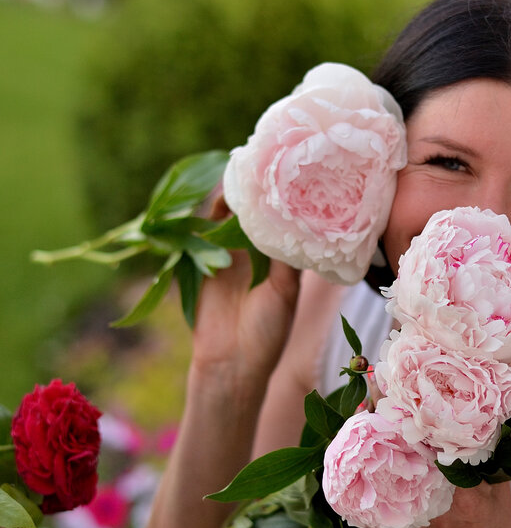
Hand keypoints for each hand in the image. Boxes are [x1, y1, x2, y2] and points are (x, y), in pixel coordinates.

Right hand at [190, 194, 300, 386]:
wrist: (231, 362)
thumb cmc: (267, 331)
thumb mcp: (284, 291)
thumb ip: (284, 257)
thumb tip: (292, 219)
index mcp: (279, 261)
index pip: (282, 222)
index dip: (284, 200)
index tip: (289, 176)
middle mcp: (254, 255)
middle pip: (255, 214)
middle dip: (258, 192)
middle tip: (262, 165)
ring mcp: (228, 257)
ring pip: (230, 218)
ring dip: (235, 198)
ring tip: (243, 175)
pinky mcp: (202, 263)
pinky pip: (205, 232)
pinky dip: (212, 213)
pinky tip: (222, 196)